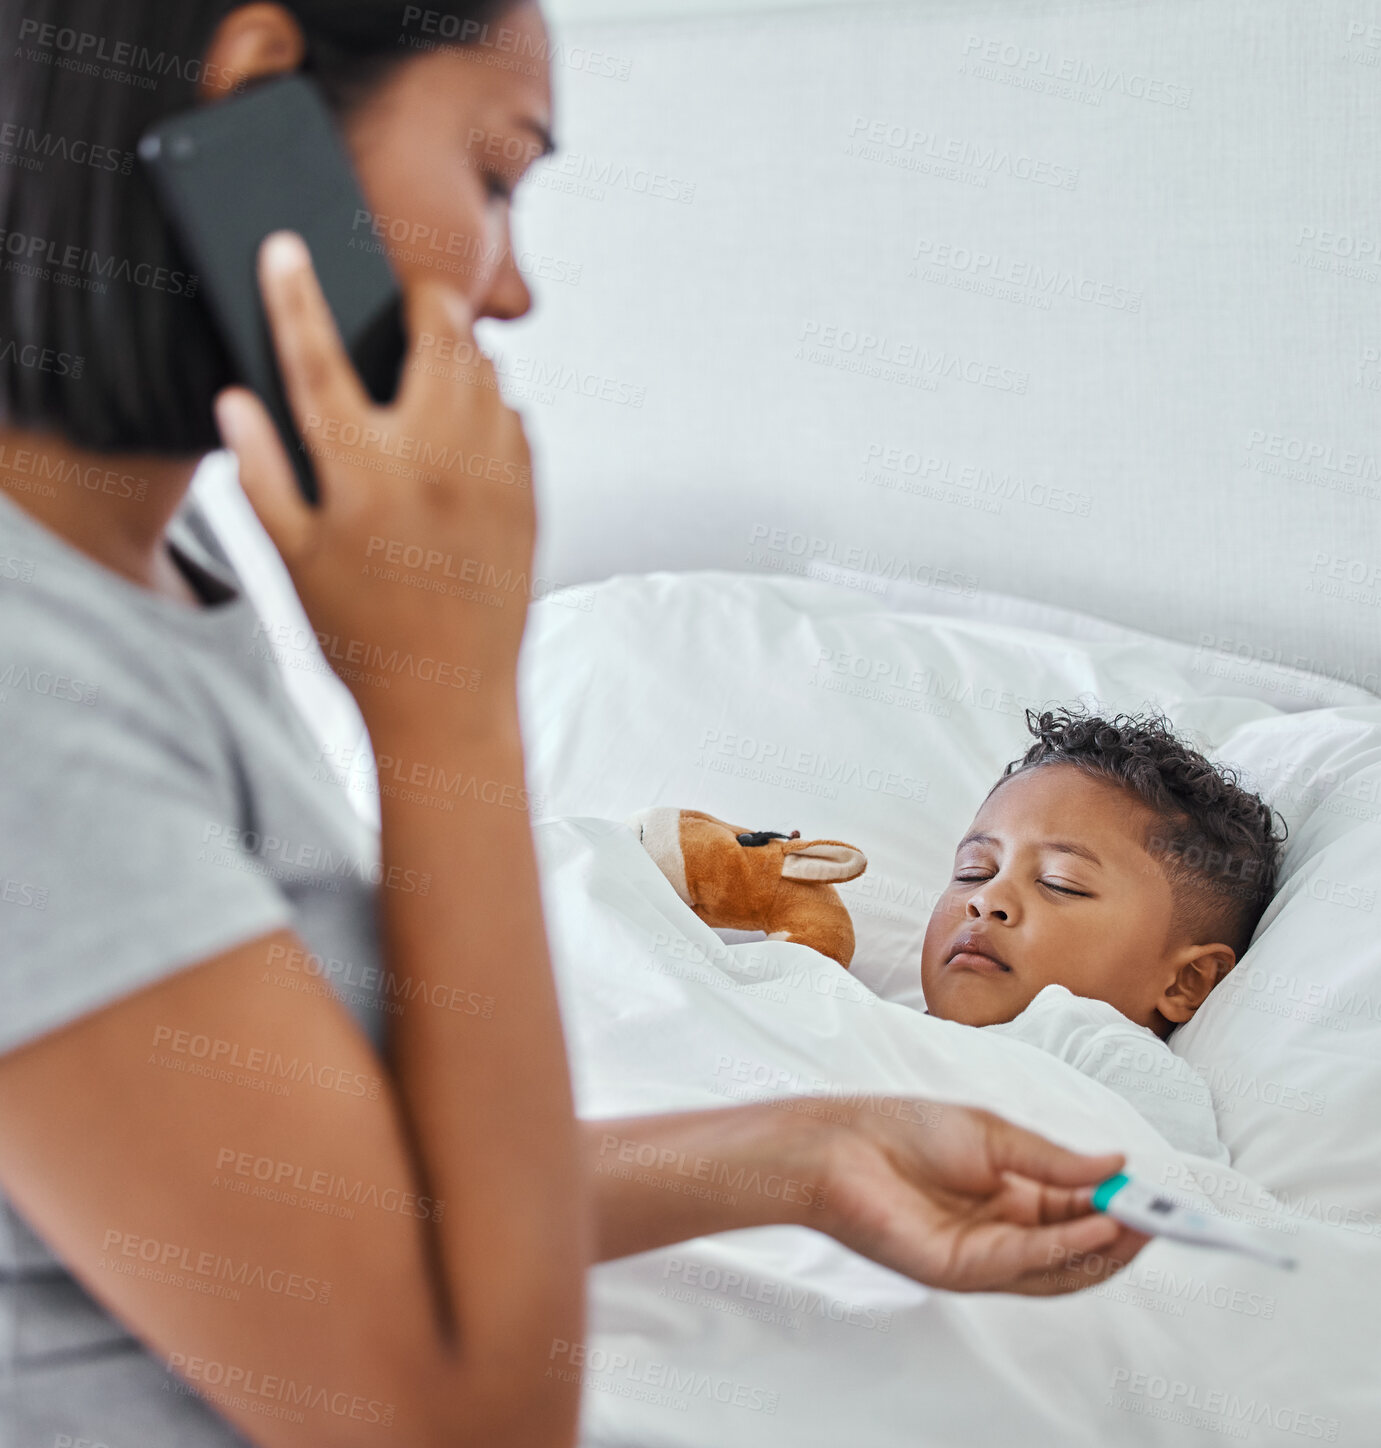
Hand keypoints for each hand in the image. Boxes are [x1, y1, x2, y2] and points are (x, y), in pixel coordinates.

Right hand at [213, 230, 534, 728]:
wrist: (449, 699)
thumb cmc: (361, 635)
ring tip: (430, 369)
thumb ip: (262, 474)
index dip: (295, 295)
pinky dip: (494, 406)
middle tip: (404, 303)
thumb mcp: (295, 561)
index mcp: (364, 472)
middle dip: (422, 302)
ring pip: (489, 373)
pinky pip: (518, 420)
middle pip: (438, 336)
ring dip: (460, 354)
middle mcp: (437, 461)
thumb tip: (237, 400)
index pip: (319, 359)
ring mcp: (494, 477)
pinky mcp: (530, 500)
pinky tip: (467, 430)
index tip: (287, 246)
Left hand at [816, 1100, 1149, 1294]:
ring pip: (1060, 1266)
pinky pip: (1026, 1264)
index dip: (1119, 1204)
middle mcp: (1003, 1229)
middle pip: (1077, 1244)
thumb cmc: (906, 1131)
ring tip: (1145, 1225)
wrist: (844, 1146)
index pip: (1078, 1207)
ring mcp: (985, 1254)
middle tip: (1166, 1221)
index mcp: (1010, 1193)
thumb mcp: (993, 1135)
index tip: (1157, 1198)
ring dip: (1106, 1248)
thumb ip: (1053, 1160)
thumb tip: (1116, 1166)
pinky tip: (1098, 1226)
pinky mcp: (963, 1270)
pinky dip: (1068, 1249)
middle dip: (1124, 1234)